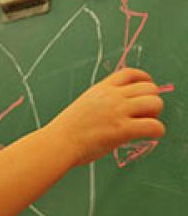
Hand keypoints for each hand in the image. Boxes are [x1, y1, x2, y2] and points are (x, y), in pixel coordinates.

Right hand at [46, 68, 164, 165]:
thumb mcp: (84, 106)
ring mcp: (118, 112)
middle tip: (145, 115)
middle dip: (152, 100)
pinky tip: (150, 136)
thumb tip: (118, 111)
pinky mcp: (122, 129)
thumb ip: (102, 103)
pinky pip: (154, 126)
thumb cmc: (66, 131)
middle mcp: (112, 96)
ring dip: (155, 114)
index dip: (145, 79)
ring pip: (155, 103)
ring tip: (145, 125)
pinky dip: (157, 130)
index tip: (147, 89)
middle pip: (149, 87)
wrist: (58, 142)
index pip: (130, 73)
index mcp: (101, 89)